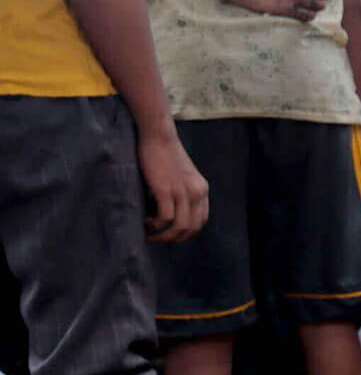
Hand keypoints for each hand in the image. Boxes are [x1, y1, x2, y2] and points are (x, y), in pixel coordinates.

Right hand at [136, 124, 208, 242]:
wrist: (158, 135)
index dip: (188, 232)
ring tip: (151, 235)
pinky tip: (146, 220)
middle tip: (159, 239)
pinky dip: (155, 224)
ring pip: (180, 226)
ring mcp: (182, 191)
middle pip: (192, 227)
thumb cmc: (164, 153)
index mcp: (202, 189)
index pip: (201, 220)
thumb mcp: (182, 175)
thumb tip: (170, 212)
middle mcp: (197, 192)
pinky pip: (165, 217)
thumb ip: (183, 191)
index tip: (172, 234)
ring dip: (165, 236)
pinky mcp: (166, 189)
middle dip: (176, 239)